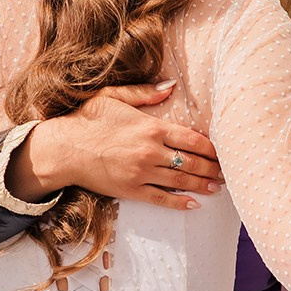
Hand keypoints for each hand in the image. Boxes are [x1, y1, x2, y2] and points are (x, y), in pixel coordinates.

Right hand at [7, 82, 222, 210]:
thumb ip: (145, 93)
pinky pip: (161, 198)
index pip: (192, 138)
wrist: (62, 148)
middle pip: (191, 162)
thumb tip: (172, 86)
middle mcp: (150, 151)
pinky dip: (179, 202)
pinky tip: (194, 204)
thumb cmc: (87, 119)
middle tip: (227, 172)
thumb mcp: (114, 96)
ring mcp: (141, 173)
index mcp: (151, 127)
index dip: (211, 147)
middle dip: (212, 168)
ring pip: (181, 181)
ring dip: (203, 185)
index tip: (223, 151)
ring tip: (218, 187)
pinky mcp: (131, 190)